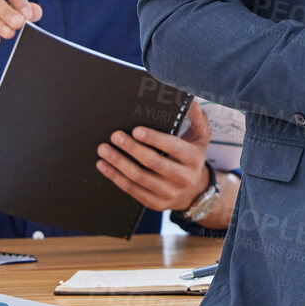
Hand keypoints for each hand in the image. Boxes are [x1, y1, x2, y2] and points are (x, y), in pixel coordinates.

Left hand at [97, 100, 215, 212]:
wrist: (195, 192)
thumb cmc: (191, 158)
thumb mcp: (200, 138)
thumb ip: (197, 119)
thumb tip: (191, 102)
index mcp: (193, 158)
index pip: (172, 147)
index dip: (154, 139)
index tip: (136, 130)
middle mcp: (182, 177)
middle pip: (153, 162)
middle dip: (131, 148)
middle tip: (115, 136)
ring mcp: (169, 193)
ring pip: (139, 177)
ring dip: (118, 162)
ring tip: (104, 149)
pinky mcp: (155, 203)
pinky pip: (132, 190)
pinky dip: (115, 177)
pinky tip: (104, 165)